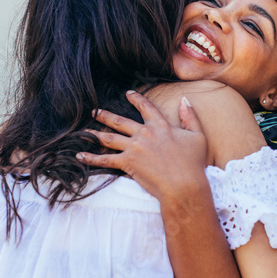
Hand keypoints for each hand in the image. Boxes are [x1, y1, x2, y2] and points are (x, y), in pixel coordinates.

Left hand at [77, 91, 208, 201]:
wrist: (184, 184)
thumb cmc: (193, 163)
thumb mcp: (197, 136)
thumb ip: (190, 117)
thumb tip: (185, 100)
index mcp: (161, 126)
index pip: (146, 107)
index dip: (136, 99)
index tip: (128, 93)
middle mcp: (145, 133)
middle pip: (121, 121)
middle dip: (106, 115)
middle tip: (95, 111)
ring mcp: (134, 148)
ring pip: (110, 138)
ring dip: (95, 133)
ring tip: (84, 131)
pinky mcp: (128, 163)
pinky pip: (105, 159)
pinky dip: (91, 158)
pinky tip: (79, 155)